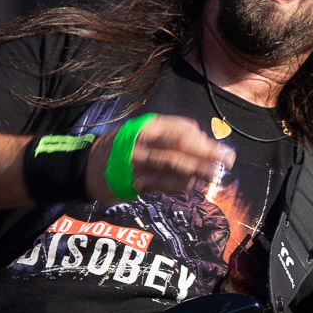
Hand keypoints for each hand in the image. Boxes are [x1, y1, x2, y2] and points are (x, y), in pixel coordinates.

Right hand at [85, 114, 235, 199]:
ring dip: (195, 170)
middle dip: (205, 154)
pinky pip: (158, 183)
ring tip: (213, 175)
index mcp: (146, 126)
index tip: (222, 149)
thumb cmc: (123, 147)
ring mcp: (134, 163)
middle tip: (226, 161)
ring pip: (169, 165)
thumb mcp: (143, 130)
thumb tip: (201, 134)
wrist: (86, 166)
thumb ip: (171, 131)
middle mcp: (140, 142)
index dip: (203, 140)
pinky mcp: (130, 182)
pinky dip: (177, 185)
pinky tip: (192, 186)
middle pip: (178, 146)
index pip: (180, 130)